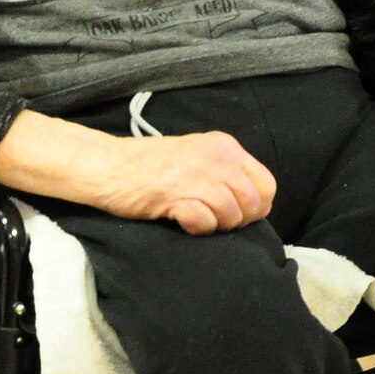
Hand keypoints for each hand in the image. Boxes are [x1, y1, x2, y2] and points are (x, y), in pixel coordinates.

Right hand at [0, 111, 274, 234]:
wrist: (107, 166)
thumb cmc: (147, 166)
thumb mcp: (195, 157)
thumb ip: (224, 172)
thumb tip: (251, 203)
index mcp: (224, 146)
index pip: (267, 184)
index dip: (256, 206)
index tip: (236, 214)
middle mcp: (216, 156)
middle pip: (253, 204)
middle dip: (237, 220)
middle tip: (211, 219)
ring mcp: (197, 174)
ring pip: (232, 214)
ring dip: (215, 225)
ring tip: (192, 217)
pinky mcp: (176, 193)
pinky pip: (205, 221)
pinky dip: (196, 227)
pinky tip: (180, 219)